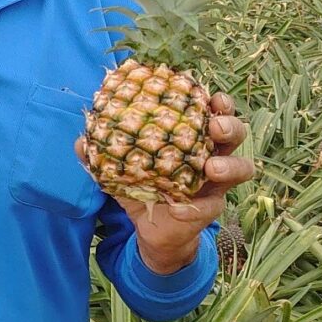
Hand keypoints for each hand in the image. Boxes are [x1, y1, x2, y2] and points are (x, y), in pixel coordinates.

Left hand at [78, 92, 254, 274]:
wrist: (151, 228)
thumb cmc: (142, 185)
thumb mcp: (120, 166)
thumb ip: (102, 152)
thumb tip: (80, 139)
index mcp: (193, 136)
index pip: (211, 111)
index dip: (217, 101)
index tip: (209, 94)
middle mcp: (211, 154)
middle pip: (235, 133)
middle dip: (229, 124)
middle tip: (214, 125)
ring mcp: (216, 183)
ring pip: (242, 168)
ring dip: (230, 165)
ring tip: (211, 167)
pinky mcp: (209, 209)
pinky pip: (211, 206)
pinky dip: (194, 207)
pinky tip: (177, 207)